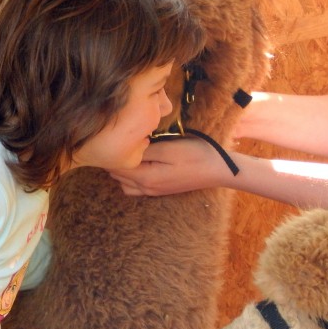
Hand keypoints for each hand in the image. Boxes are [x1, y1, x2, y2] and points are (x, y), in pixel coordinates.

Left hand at [110, 137, 233, 195]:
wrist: (217, 170)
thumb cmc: (195, 155)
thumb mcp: (169, 148)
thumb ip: (144, 151)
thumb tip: (124, 148)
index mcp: (146, 178)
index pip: (116, 168)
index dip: (111, 153)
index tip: (110, 137)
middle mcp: (146, 188)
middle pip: (118, 176)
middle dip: (113, 161)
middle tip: (114, 141)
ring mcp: (153, 191)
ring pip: (125, 184)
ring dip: (121, 170)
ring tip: (126, 151)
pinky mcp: (160, 189)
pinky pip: (136, 187)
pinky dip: (131, 177)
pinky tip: (138, 162)